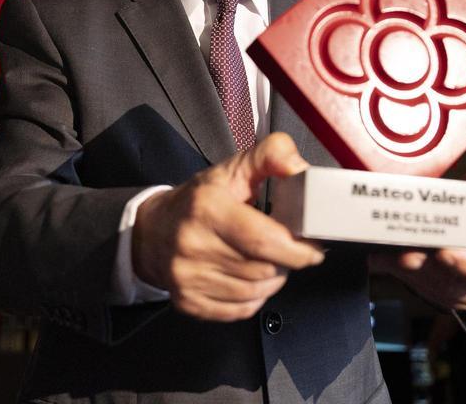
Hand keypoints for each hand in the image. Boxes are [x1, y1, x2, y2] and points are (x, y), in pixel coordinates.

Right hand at [132, 132, 324, 320]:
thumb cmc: (198, 201)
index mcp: (207, 208)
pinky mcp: (189, 302)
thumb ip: (271, 156)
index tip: (311, 247)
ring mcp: (188, 278)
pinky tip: (248, 277)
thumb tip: (298, 167)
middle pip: (264, 269)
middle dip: (286, 261)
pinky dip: (254, 297)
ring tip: (264, 259)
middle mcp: (193, 245)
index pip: (263, 239)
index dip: (296, 249)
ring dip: (272, 279)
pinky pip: (241, 310)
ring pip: (256, 292)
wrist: (153, 231)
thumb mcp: (233, 169)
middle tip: (285, 247)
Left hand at [368, 156, 465, 312]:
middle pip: (459, 281)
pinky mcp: (447, 299)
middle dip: (430, 268)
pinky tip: (381, 258)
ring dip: (411, 272)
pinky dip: (401, 274)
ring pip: (437, 289)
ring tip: (390, 253)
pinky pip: (422, 290)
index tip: (443, 253)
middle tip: (406, 252)